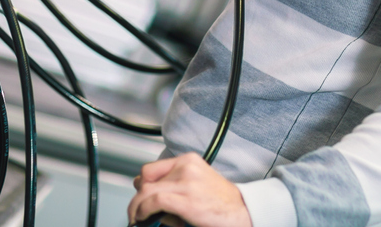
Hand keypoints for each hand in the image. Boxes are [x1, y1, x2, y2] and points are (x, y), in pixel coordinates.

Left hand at [128, 153, 250, 226]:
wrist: (244, 212)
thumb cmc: (221, 202)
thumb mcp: (197, 184)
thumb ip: (175, 184)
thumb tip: (148, 196)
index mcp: (188, 161)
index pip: (151, 169)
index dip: (141, 186)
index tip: (140, 198)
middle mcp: (186, 167)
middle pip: (146, 180)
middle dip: (138, 199)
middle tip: (137, 213)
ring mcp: (187, 183)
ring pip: (146, 191)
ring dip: (136, 208)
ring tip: (137, 219)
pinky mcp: (187, 200)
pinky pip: (154, 201)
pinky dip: (143, 211)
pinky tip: (144, 218)